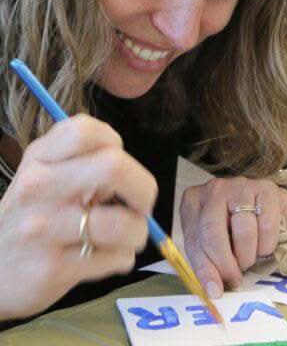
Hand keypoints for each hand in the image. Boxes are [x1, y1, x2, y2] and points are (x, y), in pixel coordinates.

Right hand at [0, 115, 157, 319]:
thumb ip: (82, 163)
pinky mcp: (52, 268)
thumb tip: (133, 176)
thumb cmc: (31, 216)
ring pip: (122, 223)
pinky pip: (114, 258)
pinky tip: (107, 257)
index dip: (116, 145)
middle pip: (113, 167)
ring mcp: (43, 229)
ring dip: (137, 231)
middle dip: (144, 188)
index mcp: (40, 157)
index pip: (87, 130)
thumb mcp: (42, 176)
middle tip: (142, 204)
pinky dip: (122, 258)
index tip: (117, 164)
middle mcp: (38, 187)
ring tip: (129, 236)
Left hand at [180, 177, 286, 297]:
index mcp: (193, 202)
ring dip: (249, 255)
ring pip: (243, 230)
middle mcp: (214, 189)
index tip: (216, 290)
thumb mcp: (212, 245)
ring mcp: (241, 186)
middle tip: (236, 278)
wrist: (264, 208)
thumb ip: (208, 265)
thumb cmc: (232, 229)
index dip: (205, 269)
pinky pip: (267, 225)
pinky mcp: (266, 188)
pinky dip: (267, 244)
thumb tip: (214, 291)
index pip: (194, 239)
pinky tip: (264, 245)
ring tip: (250, 258)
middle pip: (214, 233)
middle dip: (226, 264)